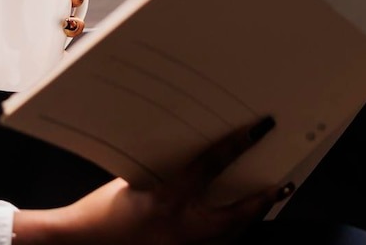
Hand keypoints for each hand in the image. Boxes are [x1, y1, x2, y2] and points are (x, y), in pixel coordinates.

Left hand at [0, 0, 87, 61]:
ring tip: (62, 44)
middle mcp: (37, 14)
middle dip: (77, 20)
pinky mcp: (26, 56)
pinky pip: (46, 59)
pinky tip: (57, 63)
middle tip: (67, 24)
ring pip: (61, 37)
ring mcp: (34, 36)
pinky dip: (55, 62)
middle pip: (68, 15)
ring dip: (68, 43)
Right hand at [11, 117, 288, 243]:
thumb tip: (192, 157)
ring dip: (248, 221)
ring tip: (265, 204)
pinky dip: (226, 237)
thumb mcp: (135, 179)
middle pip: (235, 217)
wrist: (82, 242)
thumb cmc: (101, 211)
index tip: (258, 130)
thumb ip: (165, 171)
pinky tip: (231, 229)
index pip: (211, 165)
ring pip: (229, 238)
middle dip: (262, 202)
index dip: (237, 145)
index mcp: (168, 199)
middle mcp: (181, 228)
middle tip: (283, 186)